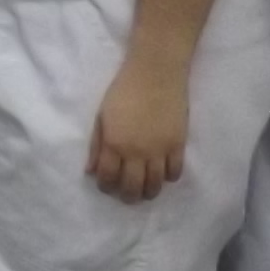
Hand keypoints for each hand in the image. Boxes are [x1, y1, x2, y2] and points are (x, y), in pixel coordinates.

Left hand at [88, 53, 190, 203]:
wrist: (156, 74)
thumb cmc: (124, 91)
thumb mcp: (101, 117)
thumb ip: (96, 146)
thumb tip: (91, 171)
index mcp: (114, 144)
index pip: (109, 178)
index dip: (106, 187)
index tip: (107, 186)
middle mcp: (137, 152)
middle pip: (133, 188)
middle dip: (127, 196)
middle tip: (127, 195)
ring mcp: (160, 150)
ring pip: (155, 185)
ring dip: (148, 192)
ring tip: (145, 190)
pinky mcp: (178, 145)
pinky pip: (175, 172)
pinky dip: (168, 177)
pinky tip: (162, 173)